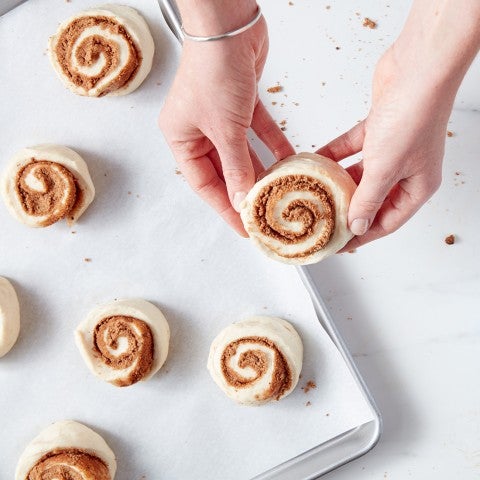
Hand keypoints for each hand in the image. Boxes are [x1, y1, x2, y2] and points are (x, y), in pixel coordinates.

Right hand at [159, 12, 293, 235]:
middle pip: (223, 171)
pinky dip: (271, 143)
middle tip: (264, 214)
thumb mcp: (224, 129)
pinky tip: (288, 159)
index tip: (244, 228)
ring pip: (242, 153)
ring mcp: (219, 117)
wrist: (227, 24)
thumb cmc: (212, 71)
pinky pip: (256, 131)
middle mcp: (198, 129)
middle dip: (245, 191)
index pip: (204, 184)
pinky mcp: (240, 104)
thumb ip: (236, 167)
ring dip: (260, 169)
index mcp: (181, 139)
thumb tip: (243, 199)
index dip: (224, 208)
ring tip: (278, 192)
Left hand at [318, 0, 479, 250]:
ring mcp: (392, 148)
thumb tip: (357, 225)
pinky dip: (335, 154)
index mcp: (418, 186)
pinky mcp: (378, 128)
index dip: (362, 235)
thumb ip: (368, 199)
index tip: (338, 243)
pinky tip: (315, 161)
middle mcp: (407, 169)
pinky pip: (351, 148)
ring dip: (337, 182)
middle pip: (371, 199)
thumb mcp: (386, 168)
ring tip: (313, 193)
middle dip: (346, 209)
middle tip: (321, 220)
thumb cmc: (414, 116)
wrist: (418, 67)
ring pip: (359, 174)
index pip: (387, 221)